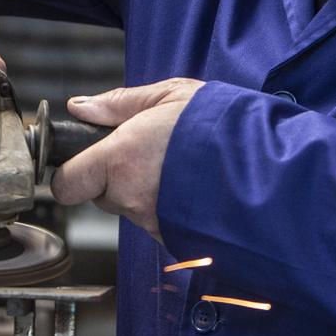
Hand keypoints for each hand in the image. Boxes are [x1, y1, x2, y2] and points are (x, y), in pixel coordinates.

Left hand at [51, 79, 204, 239]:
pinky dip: (168, 209)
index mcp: (119, 159)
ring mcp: (152, 222)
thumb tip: (81, 108)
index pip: (66, 184)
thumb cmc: (220, 125)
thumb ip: (119, 104)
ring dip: (145, 193)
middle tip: (149, 156)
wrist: (268, 168)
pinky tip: (190, 189)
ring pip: (131, 210)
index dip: (72, 173)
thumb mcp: (170, 95)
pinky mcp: (174, 239)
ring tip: (178, 169)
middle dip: (115, 179)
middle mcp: (130, 197)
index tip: (85, 162)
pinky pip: (158, 224)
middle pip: (101, 197)